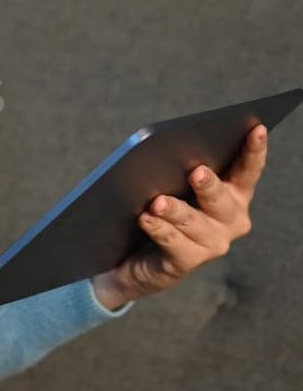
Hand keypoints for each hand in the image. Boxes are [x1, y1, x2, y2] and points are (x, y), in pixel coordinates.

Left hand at [94, 123, 267, 306]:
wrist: (135, 254)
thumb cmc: (161, 206)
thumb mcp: (172, 183)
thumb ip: (179, 167)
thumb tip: (169, 150)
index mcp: (234, 194)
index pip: (248, 170)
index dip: (253, 150)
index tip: (256, 128)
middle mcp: (230, 220)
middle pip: (221, 199)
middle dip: (209, 185)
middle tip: (197, 172)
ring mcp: (212, 244)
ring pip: (194, 222)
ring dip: (176, 210)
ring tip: (159, 201)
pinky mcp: (186, 262)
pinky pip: (173, 243)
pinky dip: (159, 229)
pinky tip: (146, 218)